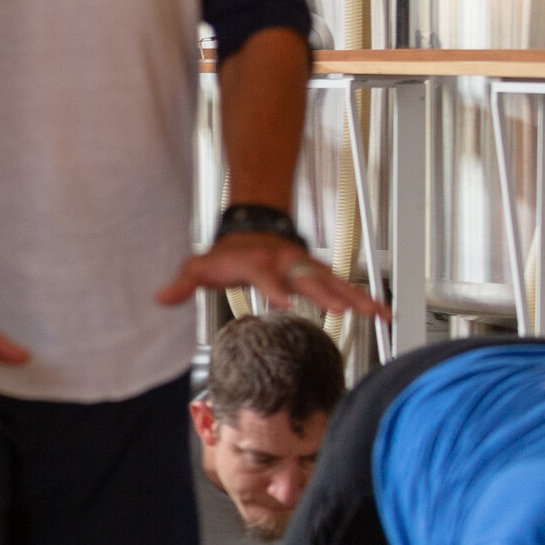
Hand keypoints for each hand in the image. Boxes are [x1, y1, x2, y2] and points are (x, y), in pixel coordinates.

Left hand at [156, 232, 386, 319]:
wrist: (252, 230)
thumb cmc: (227, 255)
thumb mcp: (200, 266)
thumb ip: (184, 284)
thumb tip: (160, 298)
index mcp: (258, 263)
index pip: (266, 278)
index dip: (275, 290)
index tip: (285, 305)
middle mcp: (288, 264)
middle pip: (309, 279)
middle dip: (326, 295)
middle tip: (343, 311)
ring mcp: (308, 267)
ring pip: (336, 282)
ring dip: (357, 298)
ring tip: (378, 315)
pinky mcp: (321, 274)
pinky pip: (348, 287)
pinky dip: (367, 299)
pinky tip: (384, 314)